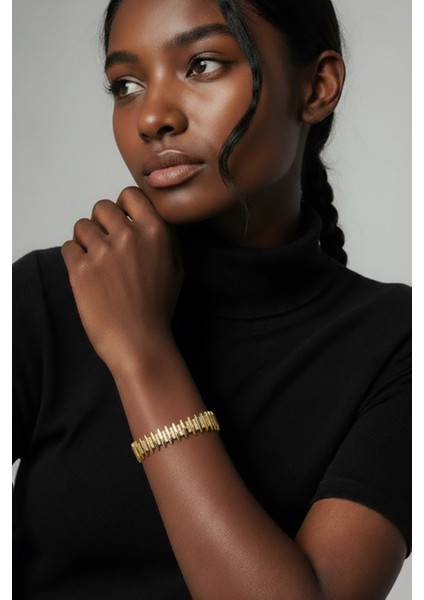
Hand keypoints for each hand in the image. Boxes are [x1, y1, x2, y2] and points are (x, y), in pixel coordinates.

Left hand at [61, 187, 182, 372]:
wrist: (139, 343)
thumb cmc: (157, 309)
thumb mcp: (176, 268)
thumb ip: (165, 237)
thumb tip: (148, 214)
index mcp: (156, 232)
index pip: (130, 194)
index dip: (123, 208)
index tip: (121, 222)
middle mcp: (129, 237)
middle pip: (101, 207)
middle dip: (102, 223)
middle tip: (106, 245)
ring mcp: (103, 252)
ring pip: (81, 226)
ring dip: (86, 241)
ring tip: (96, 263)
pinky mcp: (81, 270)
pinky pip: (68, 247)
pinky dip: (74, 258)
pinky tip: (87, 275)